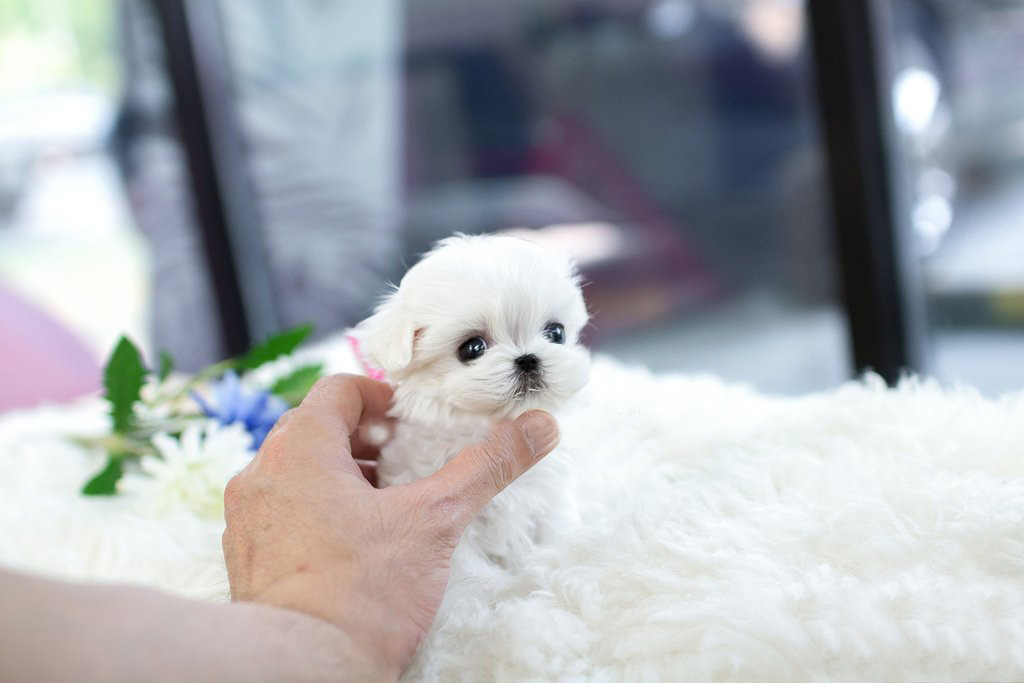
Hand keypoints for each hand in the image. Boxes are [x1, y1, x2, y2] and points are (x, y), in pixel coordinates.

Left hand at [222, 374, 559, 679]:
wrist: (303, 669)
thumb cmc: (361, 593)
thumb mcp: (436, 521)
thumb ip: (486, 467)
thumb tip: (538, 427)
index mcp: (300, 449)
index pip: (337, 390)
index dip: (380, 398)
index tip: (411, 426)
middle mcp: (261, 475)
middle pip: (315, 428)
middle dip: (364, 439)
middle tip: (404, 463)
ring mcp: (247, 519)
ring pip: (296, 473)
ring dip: (340, 476)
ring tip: (384, 506)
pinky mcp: (247, 560)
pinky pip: (282, 513)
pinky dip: (317, 512)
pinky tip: (354, 546)